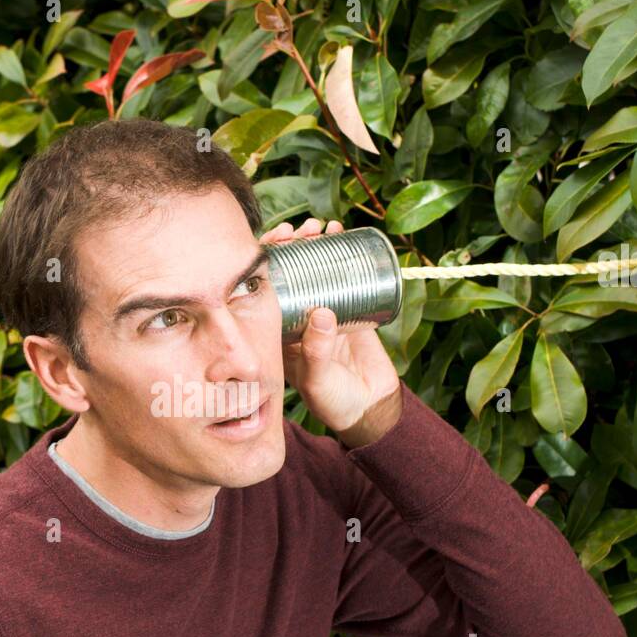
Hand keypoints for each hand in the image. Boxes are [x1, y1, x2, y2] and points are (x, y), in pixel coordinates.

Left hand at [259, 217, 401, 445]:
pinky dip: (345, 253)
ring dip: (319, 244)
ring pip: (317, 269)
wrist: (369, 408)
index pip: (267, 287)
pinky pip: (346, 276)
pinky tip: (346, 235)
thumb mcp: (318, 380)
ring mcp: (324, 310)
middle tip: (305, 229)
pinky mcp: (352, 309)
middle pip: (292, 271)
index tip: (277, 241)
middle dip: (296, 245)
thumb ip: (317, 351)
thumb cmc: (334, 402)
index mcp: (278, 330)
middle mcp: (298, 316)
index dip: (268, 261)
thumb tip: (322, 313)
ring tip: (326, 228)